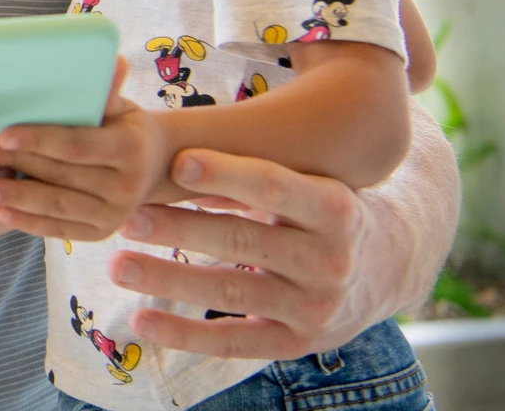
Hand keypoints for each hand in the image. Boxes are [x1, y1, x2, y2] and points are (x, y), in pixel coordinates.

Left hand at [0, 59, 173, 240]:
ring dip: (16, 198)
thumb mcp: (119, 105)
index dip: (38, 140)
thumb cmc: (122, 126)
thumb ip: (105, 89)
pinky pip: (59, 230)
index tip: (2, 134)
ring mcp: (115, 215)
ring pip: (57, 205)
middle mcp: (127, 186)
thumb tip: (110, 58)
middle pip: (60, 174)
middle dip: (15, 164)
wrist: (153, 168)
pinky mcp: (101, 233)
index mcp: (130, 148)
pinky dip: (28, 222)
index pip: (76, 144)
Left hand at [106, 148, 392, 358]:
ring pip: (230, 292)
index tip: (178, 162)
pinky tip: (142, 321)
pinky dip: (184, 334)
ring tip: (118, 266)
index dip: (228, 174)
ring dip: (168, 279)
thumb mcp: (308, 183)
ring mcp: (314, 307)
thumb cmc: (320, 210)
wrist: (386, 268)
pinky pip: (233, 341)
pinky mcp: (295, 344)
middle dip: (180, 229)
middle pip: (243, 242)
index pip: (276, 186)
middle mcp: (329, 261)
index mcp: (335, 209)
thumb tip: (180, 164)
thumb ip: (253, 178)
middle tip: (127, 217)